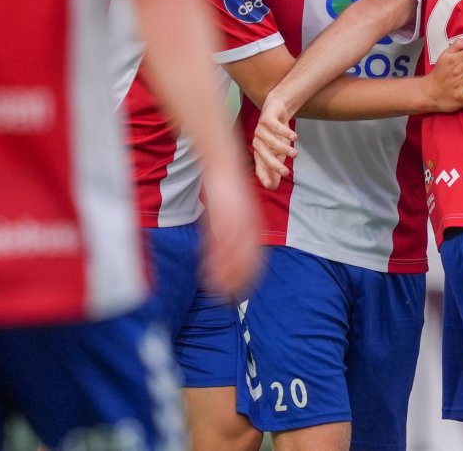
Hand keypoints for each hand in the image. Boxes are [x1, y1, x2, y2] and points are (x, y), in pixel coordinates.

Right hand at [201, 162, 263, 297]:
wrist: (223, 166)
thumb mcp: (234, 216)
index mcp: (256, 227)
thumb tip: (224, 256)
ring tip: (213, 287)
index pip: (256, 260)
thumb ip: (232, 235)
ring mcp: (236, 221)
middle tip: (225, 295)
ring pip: (232, 255)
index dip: (248, 278)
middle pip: (247, 261)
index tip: (239, 291)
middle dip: (236, 281)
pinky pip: (219, 241)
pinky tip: (207, 269)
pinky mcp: (222, 215)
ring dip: (223, 273)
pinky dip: (214, 258)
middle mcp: (249, 226)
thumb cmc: (228, 193)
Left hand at [250, 94, 297, 189]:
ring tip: (295, 154)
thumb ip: (276, 169)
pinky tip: (295, 137)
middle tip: (287, 172)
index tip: (272, 186)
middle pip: (264, 156)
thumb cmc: (277, 135)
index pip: (259, 167)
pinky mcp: (266, 118)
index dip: (264, 177)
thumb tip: (273, 187)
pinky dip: (285, 132)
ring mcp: (260, 130)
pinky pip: (275, 126)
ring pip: (271, 141)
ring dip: (283, 148)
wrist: (277, 110)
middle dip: (274, 165)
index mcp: (259, 153)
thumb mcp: (279, 153)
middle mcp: (257, 142)